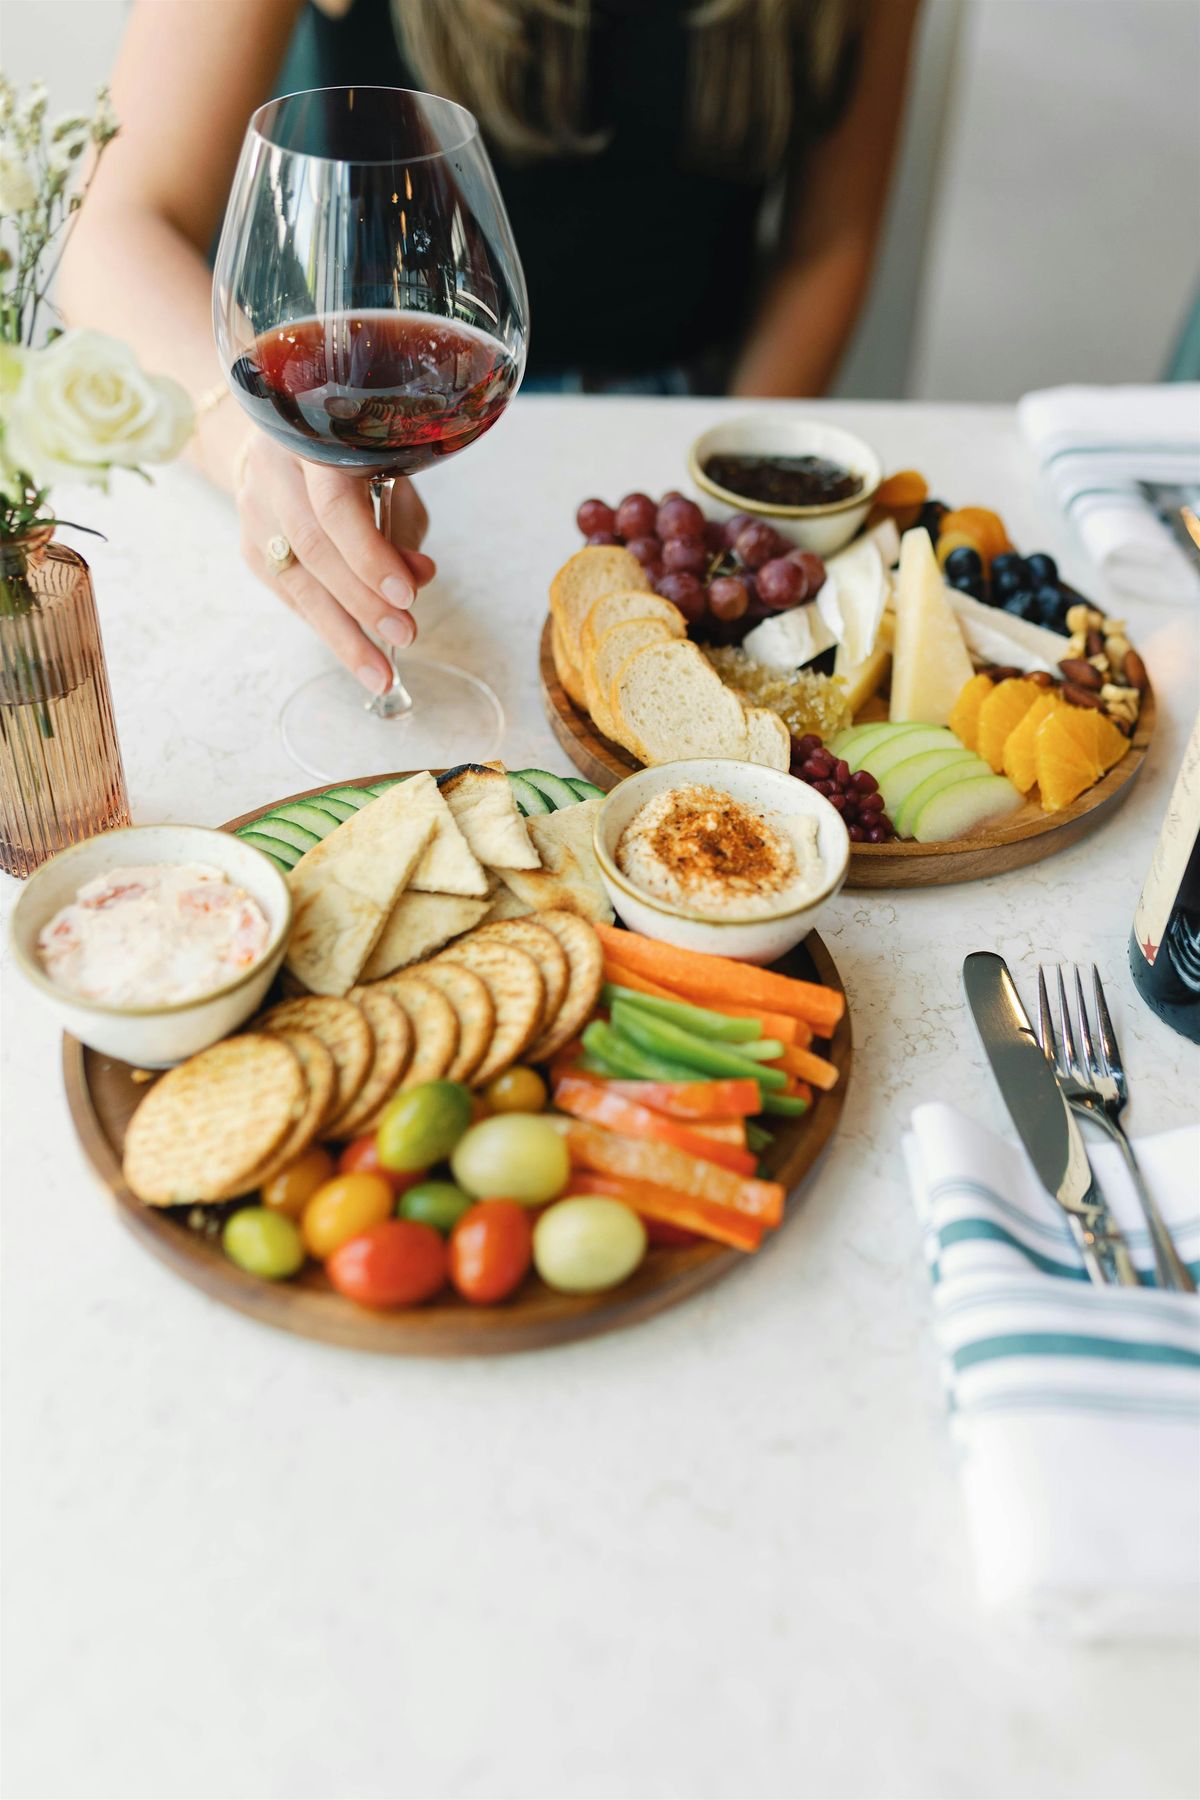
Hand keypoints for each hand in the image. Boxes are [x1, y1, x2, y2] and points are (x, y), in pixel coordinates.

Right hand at [235, 434, 435, 693]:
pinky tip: (354, 649)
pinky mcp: (249, 544)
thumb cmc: (350, 455)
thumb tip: (418, 579)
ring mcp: (253, 509)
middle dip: (363, 603)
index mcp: (310, 441)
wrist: (285, 436)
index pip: (334, 507)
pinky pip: (290, 595)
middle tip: (405, 636)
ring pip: (297, 583)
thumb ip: (400, 526)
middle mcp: (272, 472)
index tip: (407, 596)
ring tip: (380, 674)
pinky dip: (326, 624)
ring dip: (343, 634)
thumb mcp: (387, 473)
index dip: (369, 556)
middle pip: (313, 550)